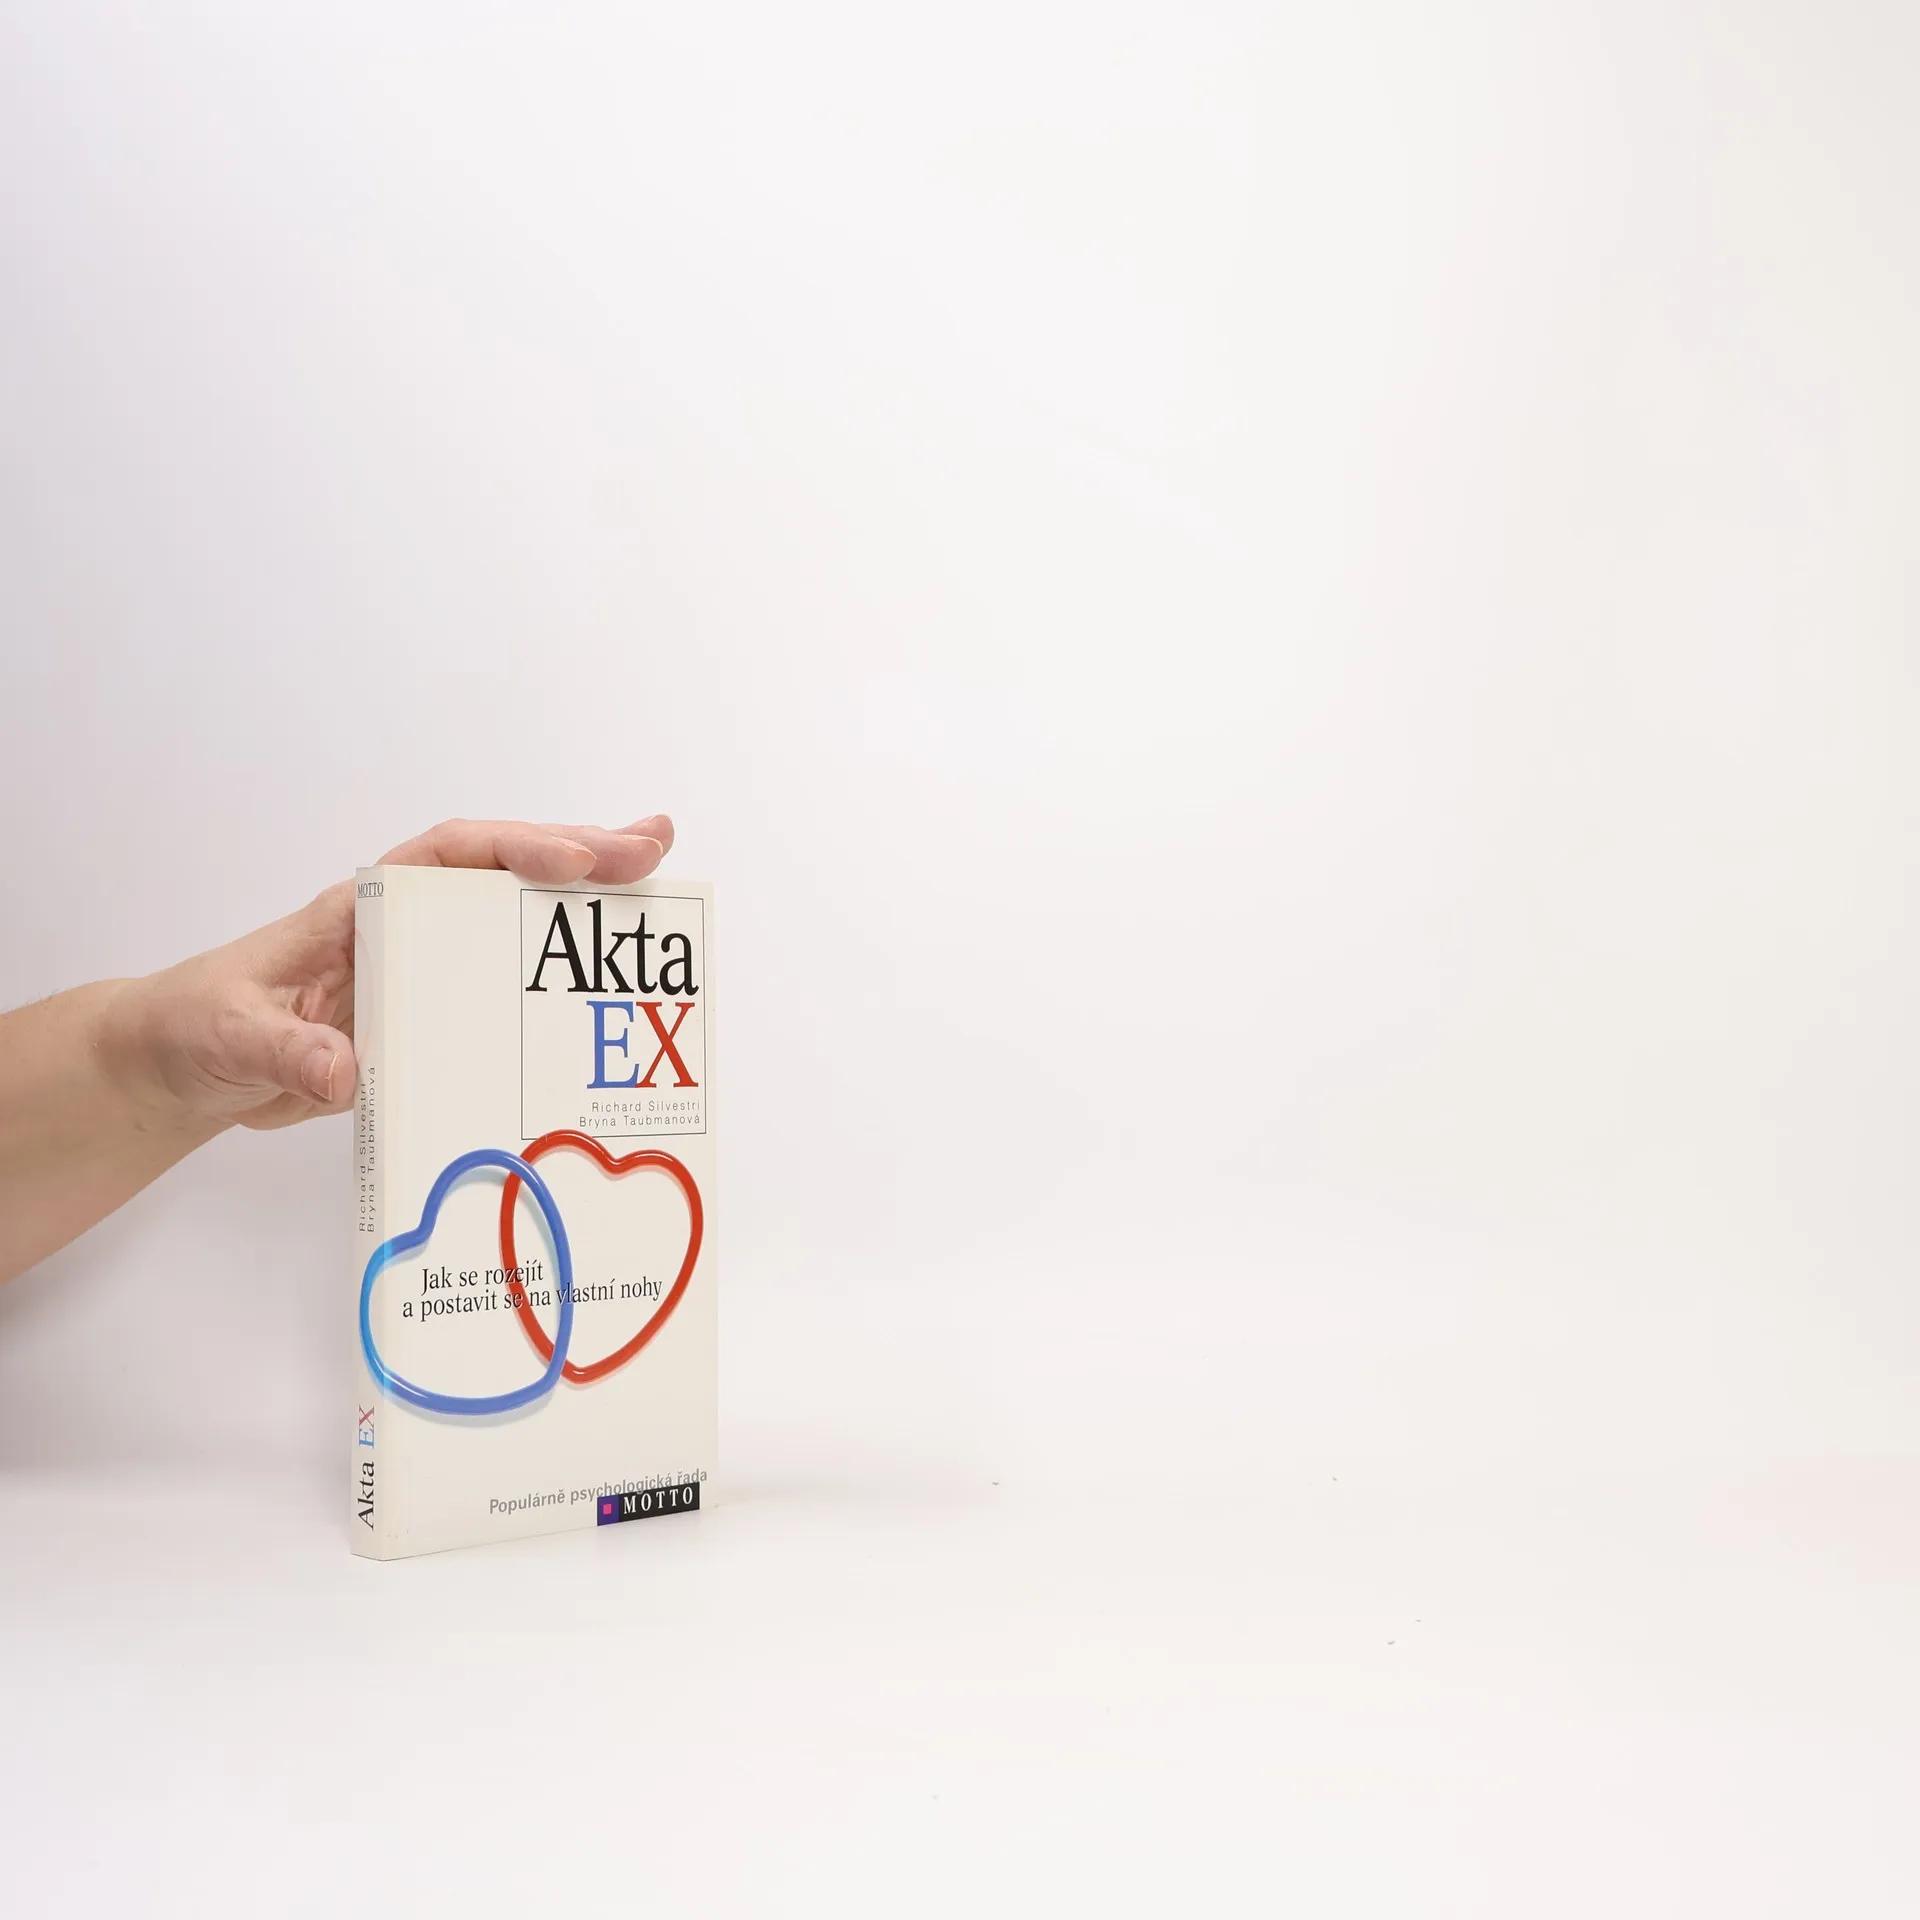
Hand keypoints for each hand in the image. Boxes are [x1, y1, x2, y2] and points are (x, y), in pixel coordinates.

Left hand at [102, 816, 674, 1132]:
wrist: (183, 1068)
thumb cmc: (196, 1024)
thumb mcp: (230, 1033)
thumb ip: (285, 1049)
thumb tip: (345, 1070)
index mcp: (362, 906)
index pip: (451, 858)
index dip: (517, 851)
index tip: (574, 862)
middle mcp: (405, 925)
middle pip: (506, 875)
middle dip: (584, 855)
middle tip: (656, 847)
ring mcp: (424, 969)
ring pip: (516, 923)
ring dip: (585, 910)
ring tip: (657, 889)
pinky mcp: (432, 1017)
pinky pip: (506, 991)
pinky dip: (558, 987)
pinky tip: (606, 992)